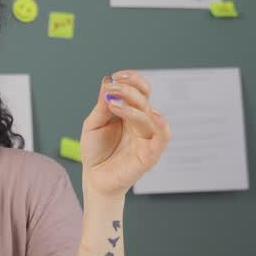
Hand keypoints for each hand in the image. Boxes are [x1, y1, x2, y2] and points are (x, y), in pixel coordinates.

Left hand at [80, 70, 170, 198]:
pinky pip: (162, 137)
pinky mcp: (149, 154)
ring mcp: (146, 138)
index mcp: (131, 114)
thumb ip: (102, 105)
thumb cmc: (95, 153)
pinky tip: (143, 117)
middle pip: (145, 99)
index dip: (132, 80)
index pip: (141, 91)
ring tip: (113, 104)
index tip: (116, 76)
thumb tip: (108, 81)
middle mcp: (141, 124)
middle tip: (112, 89)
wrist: (94, 180)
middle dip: (129, 90)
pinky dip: (158, 125)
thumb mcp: (93, 124)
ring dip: (134, 106)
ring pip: (150, 115)